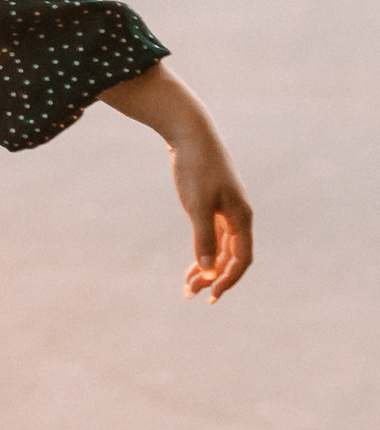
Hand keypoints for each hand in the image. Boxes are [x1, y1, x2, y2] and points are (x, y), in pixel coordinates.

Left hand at [100, 64, 252, 301]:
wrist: (190, 135)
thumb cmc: (196, 168)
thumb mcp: (198, 205)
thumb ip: (203, 237)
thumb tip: (208, 269)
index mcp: (241, 218)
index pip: (241, 259)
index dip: (228, 279)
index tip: (211, 295)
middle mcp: (238, 217)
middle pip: (230, 257)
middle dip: (213, 277)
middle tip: (191, 293)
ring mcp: (227, 212)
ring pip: (221, 249)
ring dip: (207, 268)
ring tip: (188, 286)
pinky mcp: (214, 206)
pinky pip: (213, 237)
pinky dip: (203, 252)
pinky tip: (193, 265)